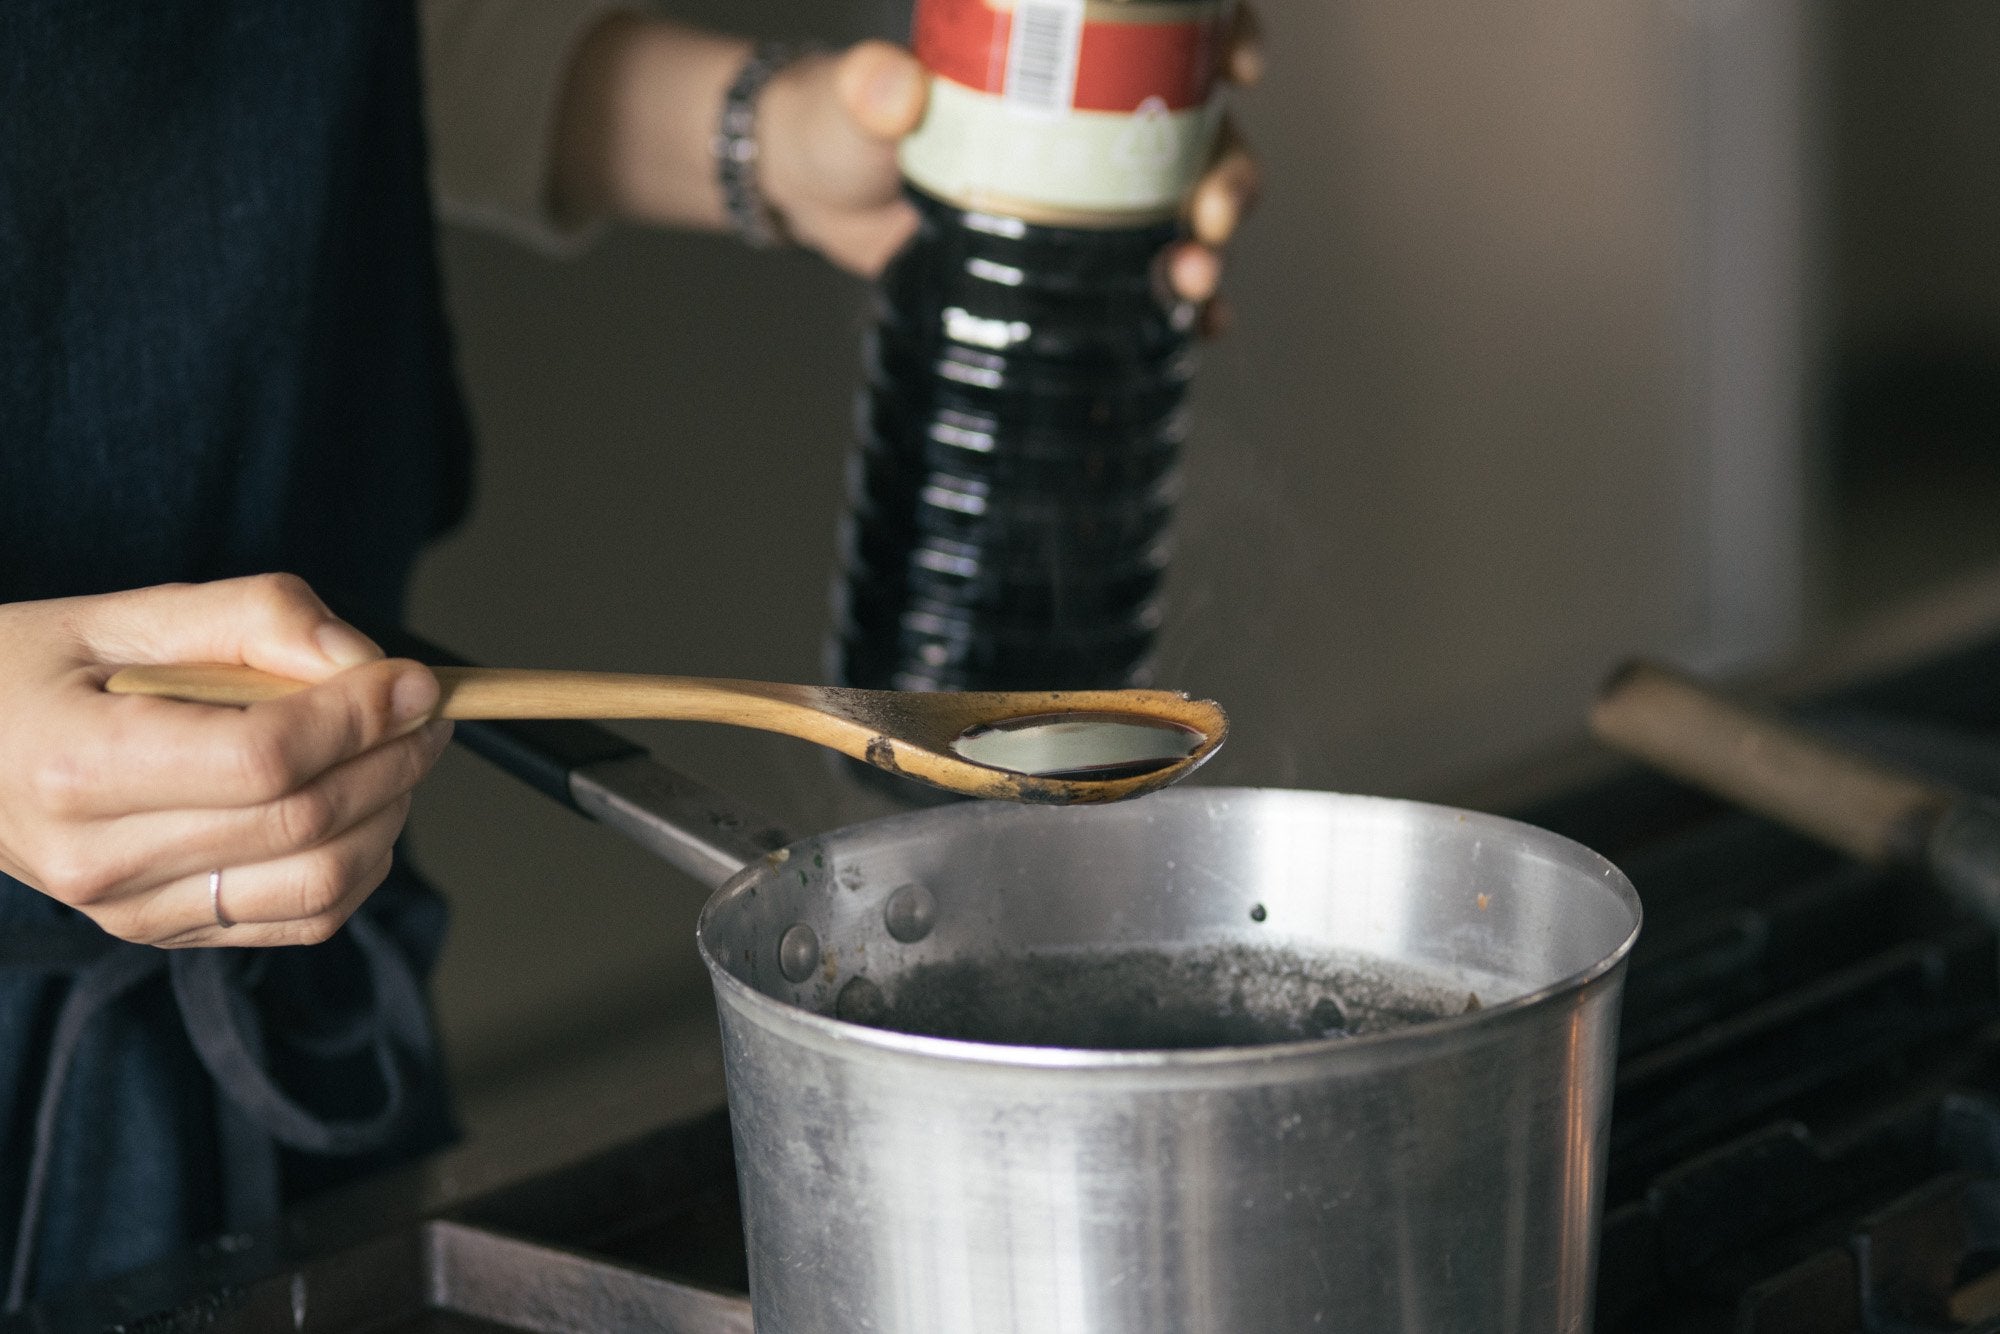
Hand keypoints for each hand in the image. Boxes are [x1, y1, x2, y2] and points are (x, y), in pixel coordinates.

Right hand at [0, 575, 451, 948]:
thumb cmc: (30, 673)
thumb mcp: (123, 612)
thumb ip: (253, 616)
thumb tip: (363, 659)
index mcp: (79, 767)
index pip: (265, 760)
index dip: (358, 717)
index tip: (413, 680)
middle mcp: (103, 859)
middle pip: (305, 824)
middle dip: (394, 759)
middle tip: (429, 708)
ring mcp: (133, 911)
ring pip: (321, 884)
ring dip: (390, 812)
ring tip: (399, 750)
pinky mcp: (165, 932)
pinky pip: (303, 919)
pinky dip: (361, 863)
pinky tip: (362, 804)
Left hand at [554, 11, 1263, 309]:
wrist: (811, 195)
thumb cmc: (836, 121)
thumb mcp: (852, 99)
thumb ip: (869, 88)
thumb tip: (892, 85)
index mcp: (1062, 53)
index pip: (1169, 28)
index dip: (1227, 34)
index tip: (1240, 65)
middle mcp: (1095, 115)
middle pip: (1203, 128)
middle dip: (1230, 170)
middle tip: (1209, 215)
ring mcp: (1091, 189)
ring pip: (1187, 205)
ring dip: (1211, 244)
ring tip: (1195, 280)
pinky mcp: (1071, 255)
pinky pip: (1145, 275)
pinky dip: (1179, 302)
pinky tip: (1198, 327)